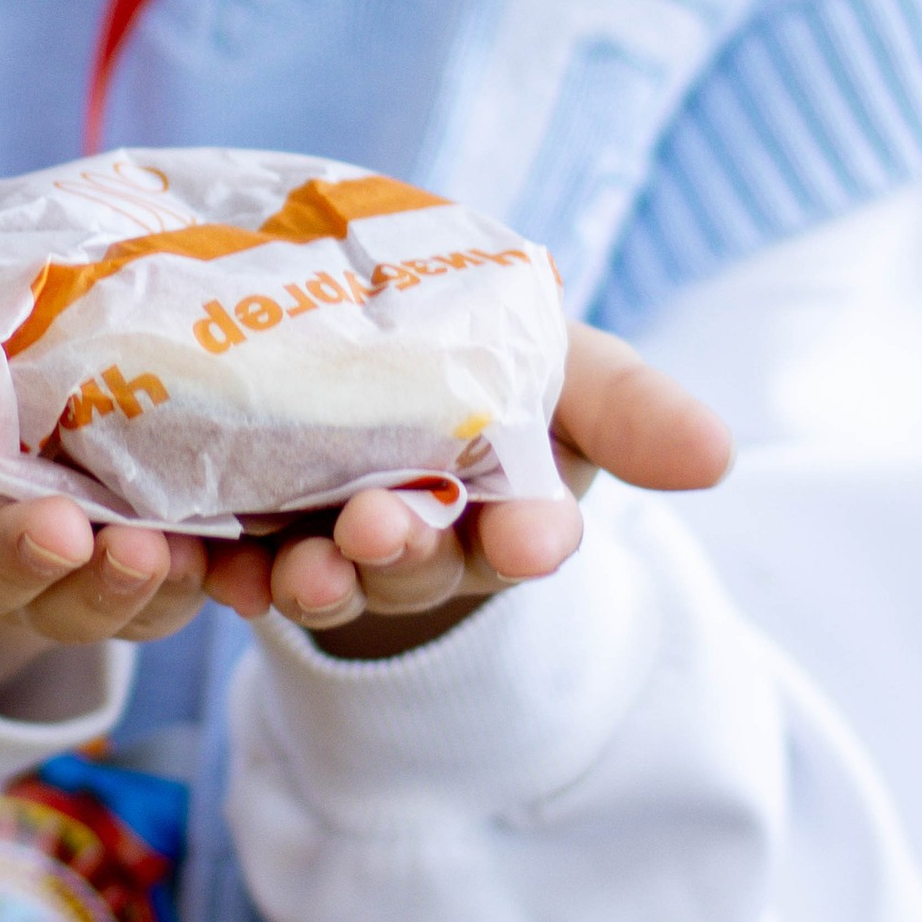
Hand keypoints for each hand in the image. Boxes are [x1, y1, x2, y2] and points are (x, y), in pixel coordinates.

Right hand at [0, 232, 215, 699]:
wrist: (26, 412)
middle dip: (17, 556)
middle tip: (58, 532)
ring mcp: (56, 572)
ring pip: (79, 602)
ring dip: (117, 587)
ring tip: (156, 552)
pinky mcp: (140, 579)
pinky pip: (169, 601)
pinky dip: (201, 587)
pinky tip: (231, 562)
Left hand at [237, 324, 731, 657]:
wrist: (370, 340)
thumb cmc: (493, 359)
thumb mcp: (569, 369)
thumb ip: (631, 406)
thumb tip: (717, 456)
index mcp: (512, 508)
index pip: (530, 536)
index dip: (530, 538)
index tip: (531, 536)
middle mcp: (429, 543)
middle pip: (421, 563)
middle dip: (403, 553)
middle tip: (378, 528)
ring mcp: (339, 550)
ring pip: (330, 578)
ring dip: (314, 580)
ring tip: (296, 568)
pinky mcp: (257, 541)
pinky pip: (236, 570)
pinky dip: (221, 573)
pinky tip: (204, 563)